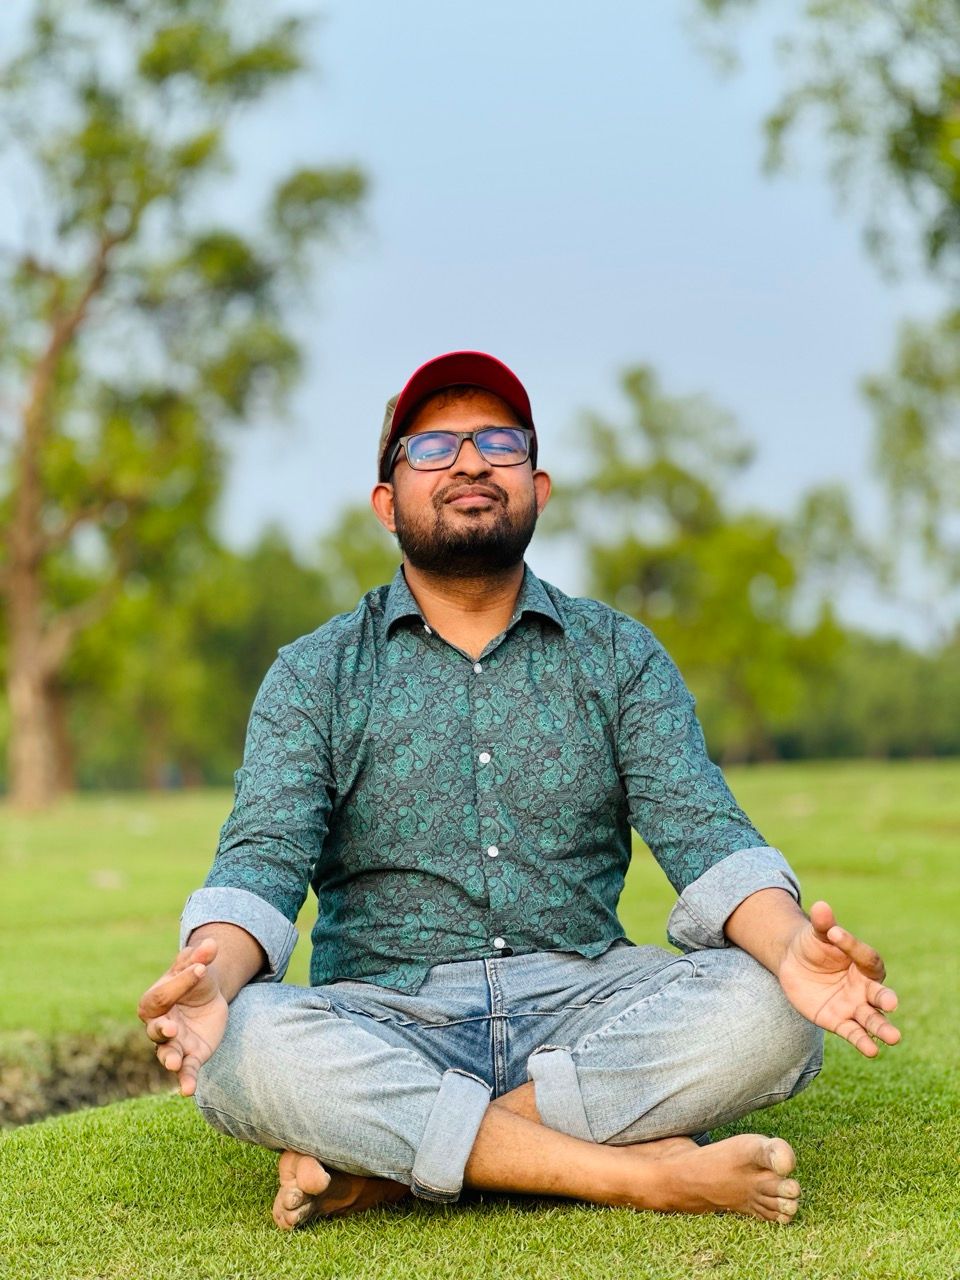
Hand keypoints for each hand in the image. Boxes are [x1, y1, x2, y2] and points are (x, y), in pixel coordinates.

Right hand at [137, 937, 228, 1095]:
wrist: (207, 995)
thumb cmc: (194, 977)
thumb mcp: (198, 964)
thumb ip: (201, 956)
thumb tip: (212, 944)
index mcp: (153, 1001)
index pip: (162, 995)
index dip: (180, 983)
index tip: (200, 969)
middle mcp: (158, 1025)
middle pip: (156, 1029)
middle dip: (162, 1029)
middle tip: (172, 1028)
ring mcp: (173, 1043)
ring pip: (166, 1053)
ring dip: (170, 1059)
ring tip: (174, 1063)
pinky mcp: (190, 1055)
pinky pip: (186, 1070)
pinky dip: (186, 1080)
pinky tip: (188, 1090)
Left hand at [777, 900, 900, 1057]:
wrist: (793, 964)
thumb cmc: (812, 945)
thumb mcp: (815, 934)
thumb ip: (822, 924)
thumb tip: (821, 906)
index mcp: (863, 962)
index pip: (865, 956)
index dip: (851, 944)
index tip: (834, 932)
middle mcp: (864, 986)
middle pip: (880, 994)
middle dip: (886, 999)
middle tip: (892, 1002)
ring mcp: (853, 1005)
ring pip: (872, 1019)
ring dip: (882, 1028)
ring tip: (894, 1038)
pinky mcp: (838, 1021)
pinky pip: (853, 1033)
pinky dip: (862, 1042)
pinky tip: (872, 1052)